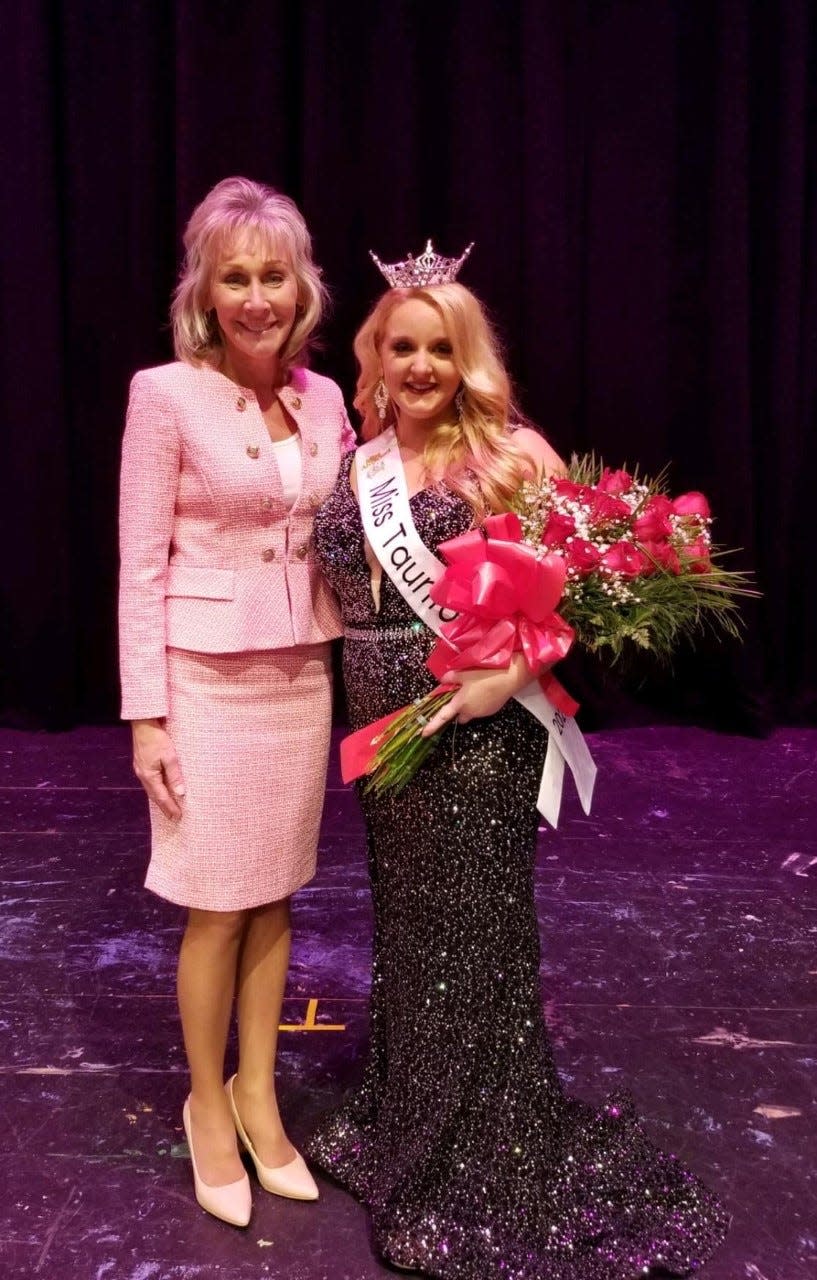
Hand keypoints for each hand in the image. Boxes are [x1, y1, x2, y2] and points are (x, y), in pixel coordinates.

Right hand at [131, 719, 185, 819]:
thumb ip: (174, 775)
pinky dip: (157, 790)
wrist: (144, 723)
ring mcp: (141, 770)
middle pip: (155, 796)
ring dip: (160, 799)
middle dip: (165, 807)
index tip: (178, 817)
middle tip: (174, 818)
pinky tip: (161, 791)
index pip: (161, 797)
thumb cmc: (157, 738)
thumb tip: (180, 793)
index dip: (170, 808)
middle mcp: (143, 775)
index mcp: (149, 775)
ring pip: (152, 790)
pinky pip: (150, 783)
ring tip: (168, 808)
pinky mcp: (142, 764)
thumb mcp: (170, 756)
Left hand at [420, 655, 538, 737]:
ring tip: (474, 689)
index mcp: (460, 704)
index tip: (424, 733)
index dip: (432, 725)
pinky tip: (485, 691)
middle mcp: (470, 712)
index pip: (443, 716)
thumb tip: (443, 681)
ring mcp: (482, 713)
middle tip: (459, 697)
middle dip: (458, 711)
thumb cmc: (485, 675)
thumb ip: (450, 677)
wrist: (509, 678)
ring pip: (471, 713)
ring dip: (469, 706)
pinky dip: (479, 703)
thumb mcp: (464, 672)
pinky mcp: (492, 710)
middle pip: (459, 717)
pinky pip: (481, 709)